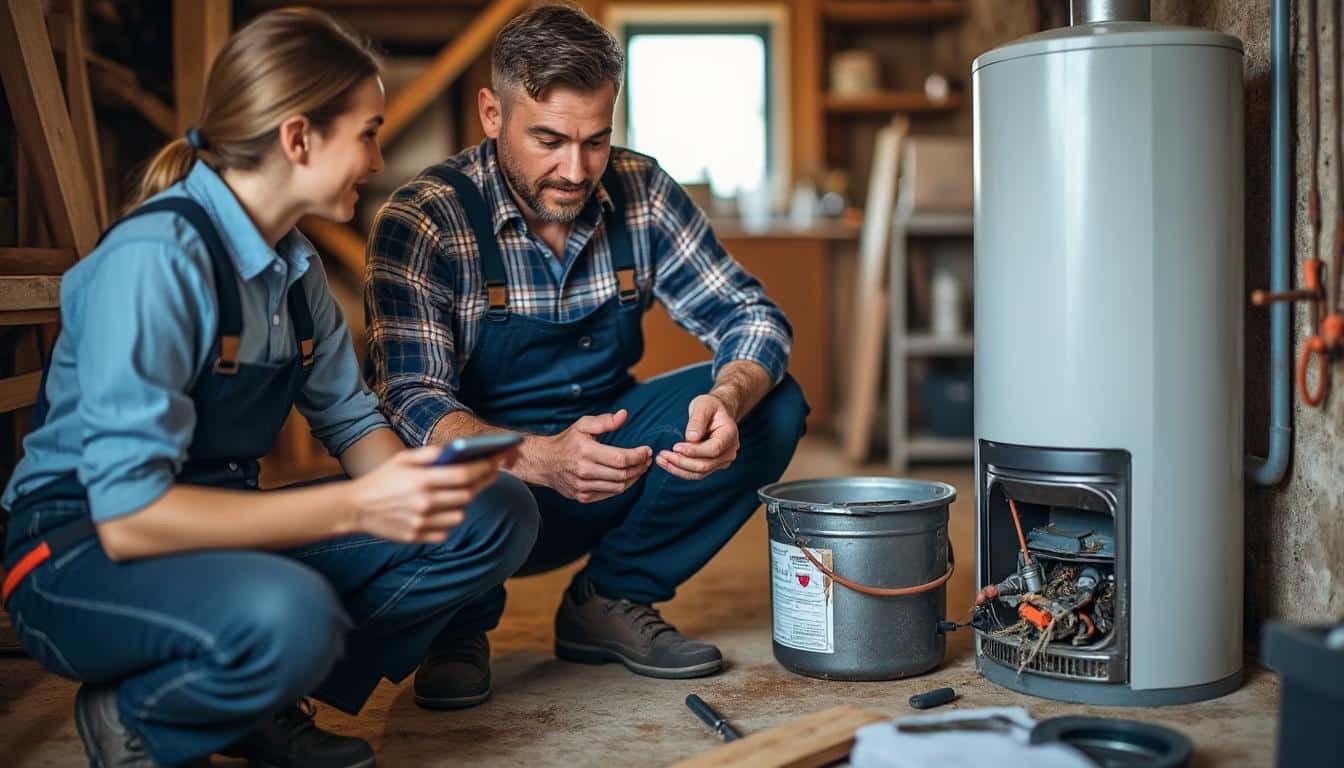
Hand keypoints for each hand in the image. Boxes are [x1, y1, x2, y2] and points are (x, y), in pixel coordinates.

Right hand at [349, 446, 502, 542]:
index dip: (484, 468)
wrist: (355, 507)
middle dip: (481, 483)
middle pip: (467, 495)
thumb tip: (458, 448)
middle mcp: (424, 503)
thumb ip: (430, 454)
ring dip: (464, 503)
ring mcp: (421, 522)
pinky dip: (448, 522)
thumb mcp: (402, 459)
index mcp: (421, 480)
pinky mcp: (416, 536)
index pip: (464, 475)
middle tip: (489, 474)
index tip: (495, 461)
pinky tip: (444, 510)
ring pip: (460, 515)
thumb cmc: (382, 479)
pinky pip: (445, 531)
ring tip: (463, 492)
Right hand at [537, 409, 651, 502]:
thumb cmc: (567, 442)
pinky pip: (609, 494)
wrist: (545, 463)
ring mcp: (583, 486)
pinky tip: (627, 477)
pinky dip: (621, 486)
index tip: (647, 451)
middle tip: (647, 460)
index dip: (638, 456)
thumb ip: (605, 421)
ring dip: (634, 478)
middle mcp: (584, 471)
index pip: (621, 458)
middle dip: (640, 467)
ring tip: (641, 468)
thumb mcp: (583, 425)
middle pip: (622, 474)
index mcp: (586, 451)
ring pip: (618, 487)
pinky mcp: (583, 497)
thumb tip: (624, 415)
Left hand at [657, 394, 738, 480]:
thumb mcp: (703, 405)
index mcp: (729, 435)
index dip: (694, 451)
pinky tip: (667, 463)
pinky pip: (696, 473)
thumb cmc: (710, 406)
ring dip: (678, 469)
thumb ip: (698, 420)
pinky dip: (680, 470)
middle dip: (681, 461)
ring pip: (699, 473)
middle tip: (662, 454)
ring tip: (660, 460)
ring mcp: (722, 461)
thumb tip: (691, 438)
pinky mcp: (712, 466)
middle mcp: (729, 452)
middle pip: (705, 465)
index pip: (714, 449)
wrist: (717, 412)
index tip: (675, 447)